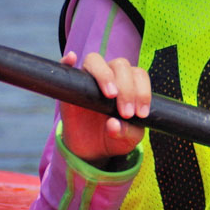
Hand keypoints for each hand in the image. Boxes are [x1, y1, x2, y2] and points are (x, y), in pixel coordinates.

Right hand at [58, 51, 147, 168]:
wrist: (91, 149)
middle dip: (127, 88)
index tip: (140, 114)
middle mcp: (110, 75)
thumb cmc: (114, 137)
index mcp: (129, 84)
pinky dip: (67, 61)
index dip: (143, 92)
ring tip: (110, 95)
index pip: (139, 75)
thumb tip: (113, 124)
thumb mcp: (126, 140)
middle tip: (126, 113)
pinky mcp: (70, 87)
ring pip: (95, 60)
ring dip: (104, 74)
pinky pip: (66, 67)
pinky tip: (71, 59)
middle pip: (120, 65)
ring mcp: (88, 79)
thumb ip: (126, 133)